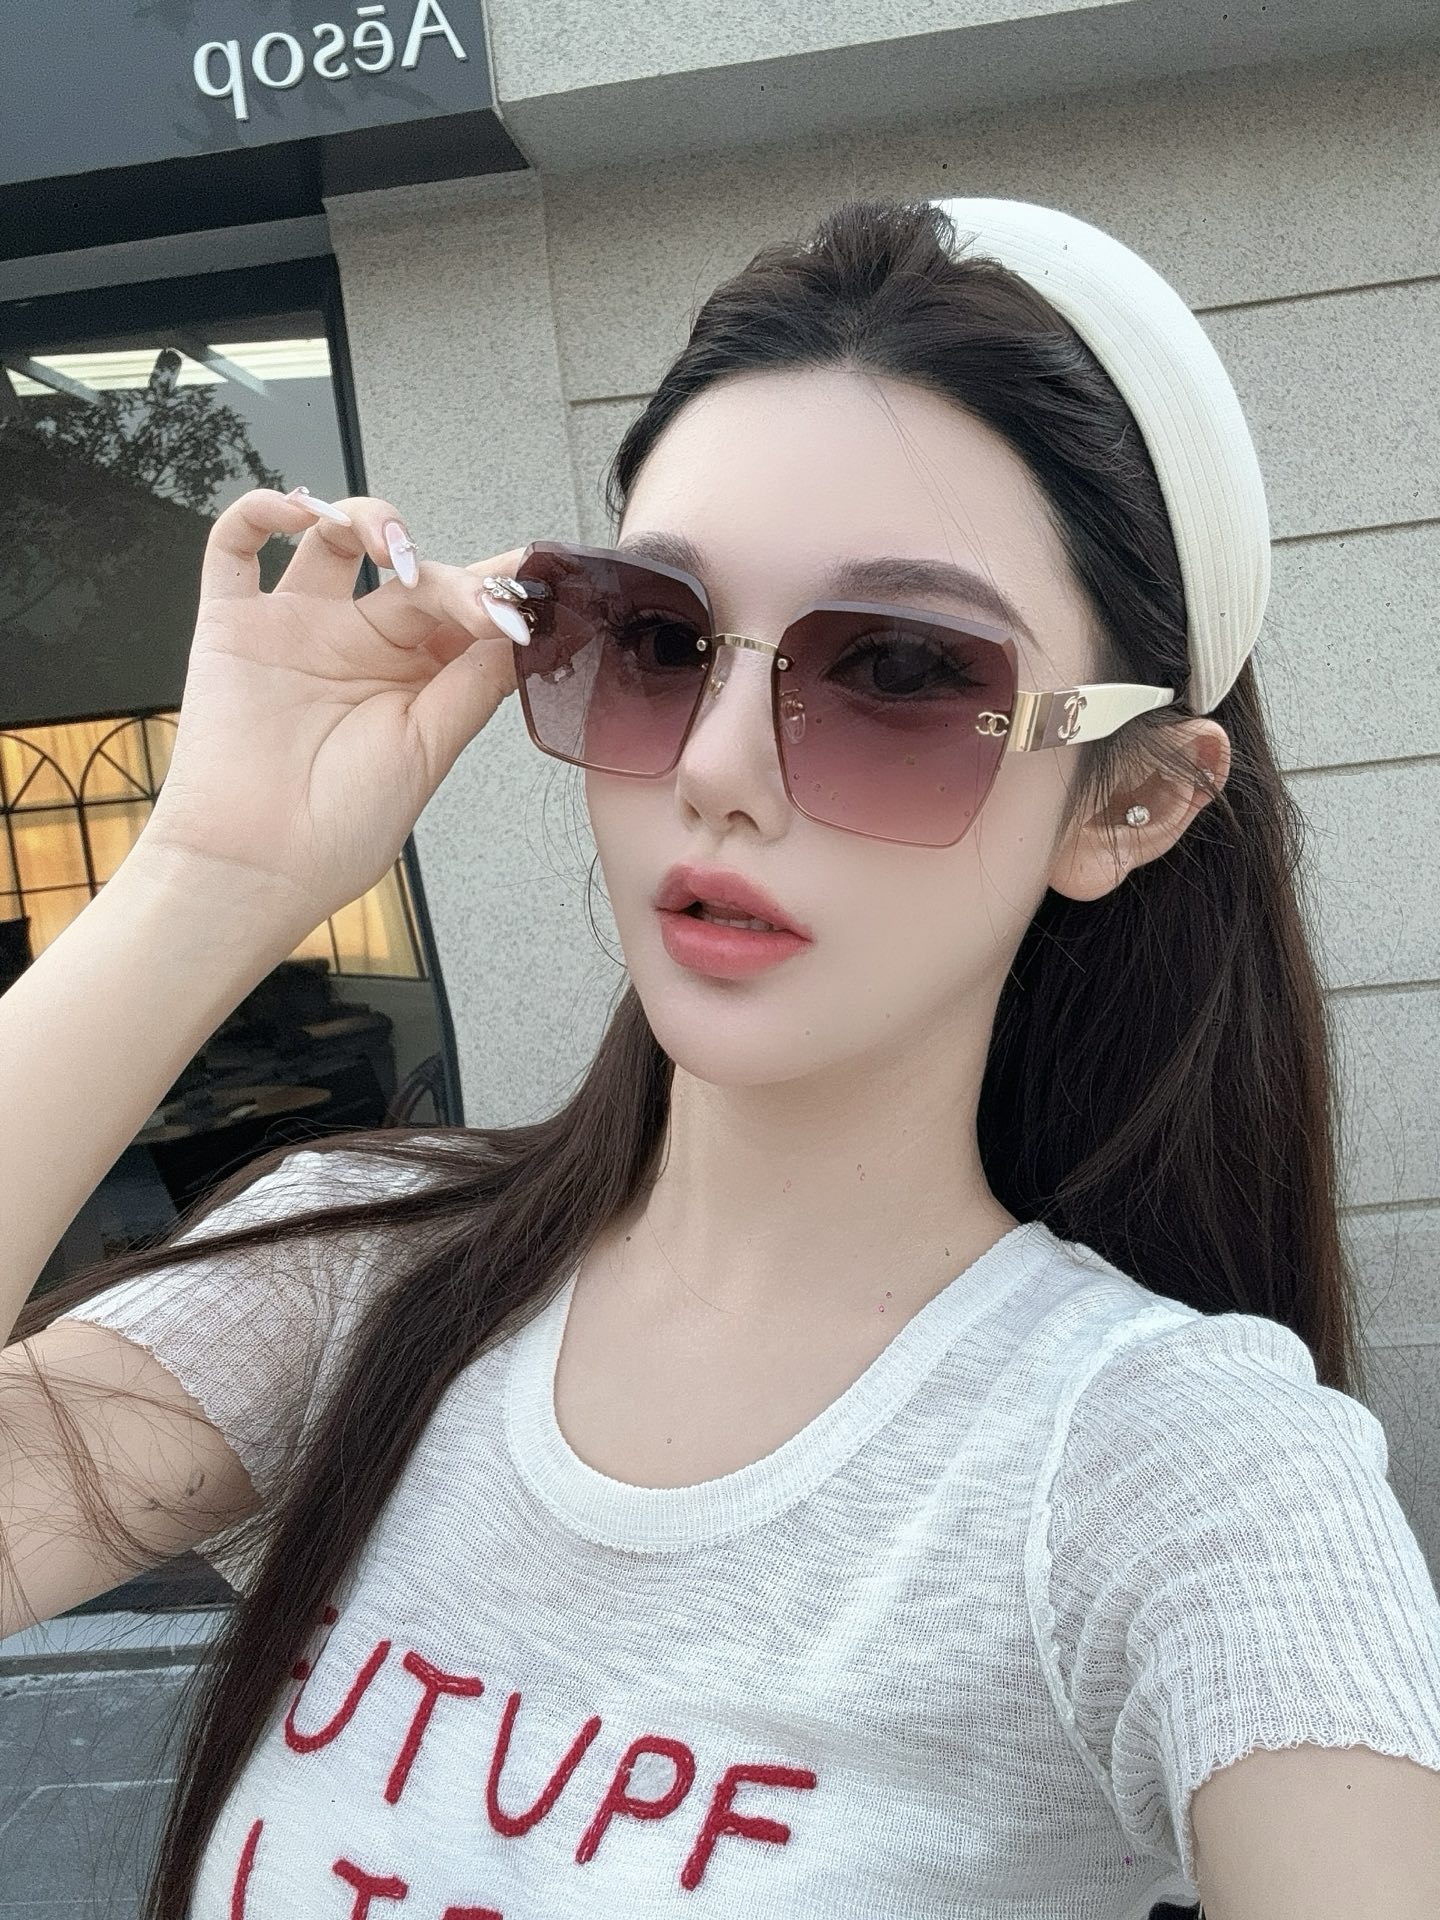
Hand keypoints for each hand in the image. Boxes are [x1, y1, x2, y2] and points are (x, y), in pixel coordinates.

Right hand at [133, 488, 528, 931]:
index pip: (459, 610)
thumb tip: (521, 627)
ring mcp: (297, 628)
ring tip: (394, 552)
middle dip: (449, 579)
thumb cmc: (342, 827)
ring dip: (369, 520)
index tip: (533, 587)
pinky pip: (235, 545)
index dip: (494, 590)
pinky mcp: (234, 624)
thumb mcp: (430, 748)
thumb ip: (472, 683)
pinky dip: (261, 509)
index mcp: (412, 678)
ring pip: (334, 538)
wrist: (259, 865)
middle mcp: (358, 644)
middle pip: (412, 573)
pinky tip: (298, 511)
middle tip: (476, 604)